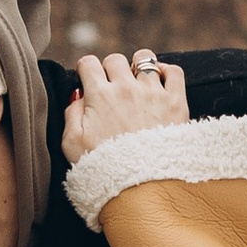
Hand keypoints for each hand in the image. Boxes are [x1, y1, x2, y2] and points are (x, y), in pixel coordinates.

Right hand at [63, 51, 187, 164]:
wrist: (142, 187)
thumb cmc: (104, 169)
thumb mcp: (71, 145)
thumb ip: (71, 114)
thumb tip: (78, 96)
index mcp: (99, 96)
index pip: (88, 63)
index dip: (86, 70)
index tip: (89, 81)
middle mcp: (126, 89)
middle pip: (115, 59)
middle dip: (110, 70)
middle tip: (112, 89)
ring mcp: (153, 93)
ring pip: (145, 59)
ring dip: (138, 67)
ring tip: (137, 82)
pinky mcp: (176, 102)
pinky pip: (174, 71)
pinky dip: (167, 71)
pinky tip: (160, 82)